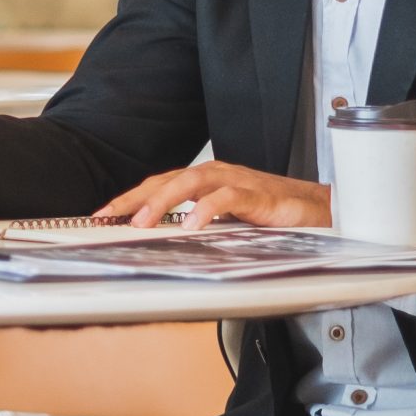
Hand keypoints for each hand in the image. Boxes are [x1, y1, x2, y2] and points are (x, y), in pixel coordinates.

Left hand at [98, 163, 330, 229]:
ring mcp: (235, 182)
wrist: (314, 210)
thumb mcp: (223, 222)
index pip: (157, 186)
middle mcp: (214, 176)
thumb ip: (195, 224)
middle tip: (107, 217)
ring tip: (141, 222)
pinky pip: (228, 197)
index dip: (128, 199)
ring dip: (162, 201)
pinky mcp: (256, 195)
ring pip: (190, 183)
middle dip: (134, 198)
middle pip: (166, 180)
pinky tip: (192, 224)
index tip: (100, 217)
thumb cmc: (268, 214)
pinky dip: (207, 209)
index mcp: (203, 181)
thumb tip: (159, 240)